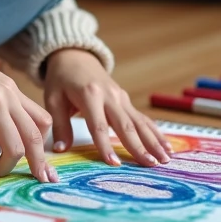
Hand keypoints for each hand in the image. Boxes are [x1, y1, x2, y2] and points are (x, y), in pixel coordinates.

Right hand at [0, 42, 58, 182]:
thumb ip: (1, 105)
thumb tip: (8, 135)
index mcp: (12, 89)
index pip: (42, 120)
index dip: (44, 144)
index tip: (41, 163)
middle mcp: (6, 95)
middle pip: (34, 137)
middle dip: (37, 164)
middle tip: (37, 179)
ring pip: (14, 148)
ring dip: (5, 167)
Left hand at [43, 48, 172, 166]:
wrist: (75, 57)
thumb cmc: (61, 79)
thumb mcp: (53, 98)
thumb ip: (59, 125)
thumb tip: (60, 150)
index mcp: (89, 94)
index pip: (98, 125)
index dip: (105, 145)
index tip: (113, 164)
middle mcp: (110, 95)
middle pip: (125, 125)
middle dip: (139, 146)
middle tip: (150, 165)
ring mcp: (121, 97)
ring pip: (139, 122)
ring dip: (153, 141)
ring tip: (165, 159)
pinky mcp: (126, 100)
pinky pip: (142, 118)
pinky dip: (155, 133)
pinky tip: (167, 147)